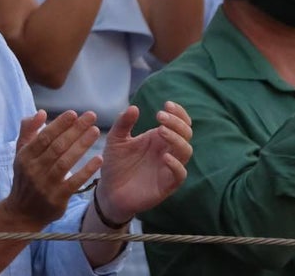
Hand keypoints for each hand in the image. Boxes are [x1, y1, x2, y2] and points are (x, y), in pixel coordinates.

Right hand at [6, 110, 101, 227]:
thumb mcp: (21, 154)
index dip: (60, 124)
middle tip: (91, 116)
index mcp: (25, 156)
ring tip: (95, 131)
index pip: (44, 136)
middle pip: (57, 146)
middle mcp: (34, 169)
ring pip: (66, 161)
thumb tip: (41, 112)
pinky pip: (74, 182)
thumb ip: (28, 132)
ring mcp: (46, 184)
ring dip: (82, 145)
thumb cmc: (25, 178)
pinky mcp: (57, 198)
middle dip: (75, 129)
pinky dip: (86, 170)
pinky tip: (99, 159)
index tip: (74, 113)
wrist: (22, 212)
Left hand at [96, 102, 192, 223]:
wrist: (109, 191)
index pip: (179, 123)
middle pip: (186, 134)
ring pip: (186, 151)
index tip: (167, 104)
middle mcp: (167, 151)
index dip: (178, 113)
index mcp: (158, 139)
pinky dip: (176, 165)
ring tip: (160, 130)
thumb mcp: (115, 139)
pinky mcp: (166, 185)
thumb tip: (134, 107)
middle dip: (177, 122)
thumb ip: (123, 123)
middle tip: (160, 115)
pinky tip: (165, 156)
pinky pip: (179, 174)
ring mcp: (168, 167)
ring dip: (176, 139)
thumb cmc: (115, 163)